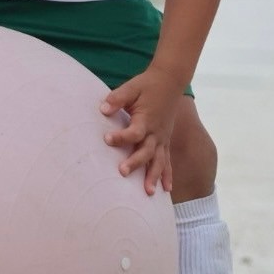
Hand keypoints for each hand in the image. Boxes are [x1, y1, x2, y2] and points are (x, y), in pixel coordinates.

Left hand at [99, 67, 182, 195]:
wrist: (170, 81)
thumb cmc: (147, 85)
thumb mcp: (131, 87)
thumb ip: (117, 98)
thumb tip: (103, 109)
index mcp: (146, 118)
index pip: (134, 132)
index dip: (121, 137)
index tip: (107, 139)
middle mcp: (156, 132)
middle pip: (146, 151)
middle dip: (135, 163)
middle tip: (122, 172)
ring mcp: (162, 138)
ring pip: (158, 160)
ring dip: (154, 176)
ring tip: (148, 192)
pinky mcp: (165, 141)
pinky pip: (167, 160)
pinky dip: (167, 174)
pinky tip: (167, 190)